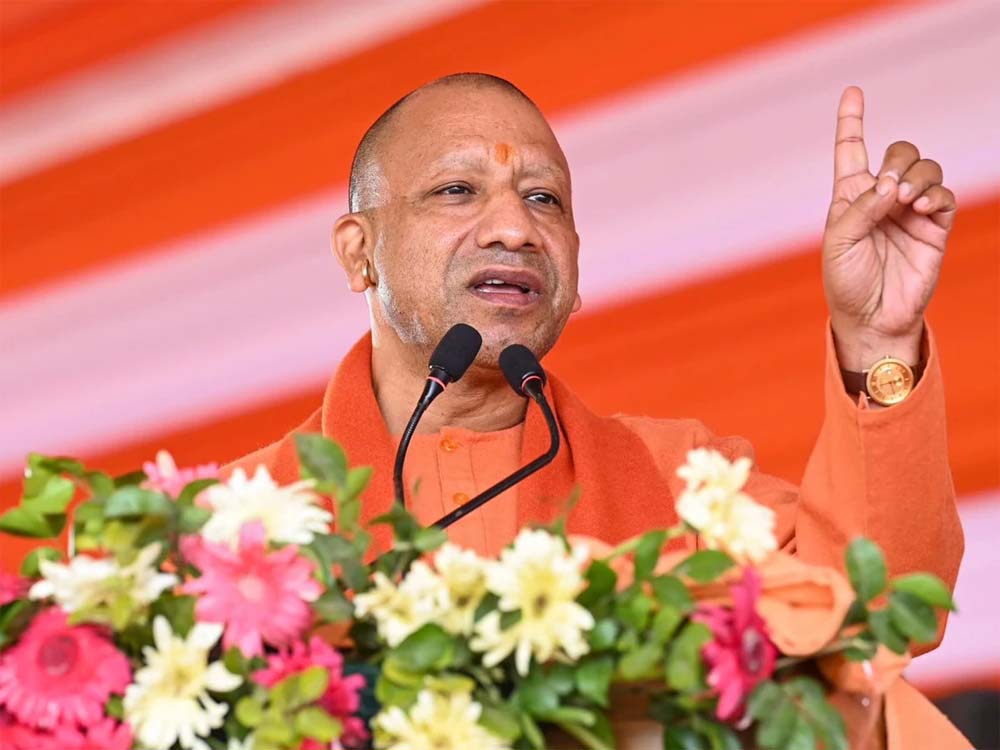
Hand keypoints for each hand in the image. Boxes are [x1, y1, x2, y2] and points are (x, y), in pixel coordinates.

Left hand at [822, 86, 955, 370]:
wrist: (871, 317)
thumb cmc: (846, 281)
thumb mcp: (839, 242)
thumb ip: (861, 208)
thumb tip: (891, 184)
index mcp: (850, 197)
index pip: (851, 150)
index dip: (852, 120)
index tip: (853, 91)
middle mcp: (881, 198)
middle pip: (899, 152)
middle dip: (897, 161)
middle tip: (889, 189)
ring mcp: (910, 211)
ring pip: (926, 169)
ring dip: (917, 177)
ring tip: (905, 201)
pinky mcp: (934, 227)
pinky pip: (943, 196)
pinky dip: (934, 195)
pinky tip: (921, 208)